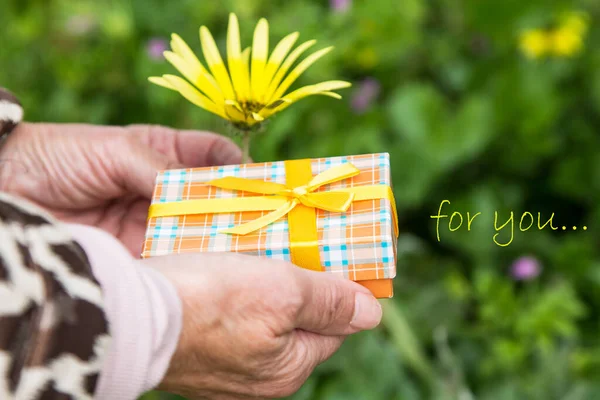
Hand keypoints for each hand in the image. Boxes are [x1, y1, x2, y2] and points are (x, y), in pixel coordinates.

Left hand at [0, 122, 241, 254]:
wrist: (4, 192)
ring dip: (219, 239)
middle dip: (238, 209)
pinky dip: (192, 264)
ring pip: (198, 232)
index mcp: (163, 153)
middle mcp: (163, 191)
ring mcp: (151, 226)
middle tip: (262, 223)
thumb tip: (209, 193)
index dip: (240, 167)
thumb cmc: (55, 156)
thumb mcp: (116, 151)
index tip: (260, 182)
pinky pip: (173, 260)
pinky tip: (208, 267)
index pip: (215, 158)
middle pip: (213, 199)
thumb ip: (164, 170)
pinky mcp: (137, 258)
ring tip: (243, 247)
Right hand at [142, 252, 382, 398]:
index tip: (337, 255)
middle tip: (293, 243)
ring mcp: (222, 367)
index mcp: (286, 369)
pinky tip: (223, 268)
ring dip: (263, 282)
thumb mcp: (283, 292)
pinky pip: (227, 317)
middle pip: (296, 320)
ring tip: (257, 249)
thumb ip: (330, 302)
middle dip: (298, 282)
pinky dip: (232, 291)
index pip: (333, 326)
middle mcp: (257, 378)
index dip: (339, 288)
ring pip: (260, 315)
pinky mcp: (194, 349)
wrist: (127, 313)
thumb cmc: (210, 302)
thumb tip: (373, 314)